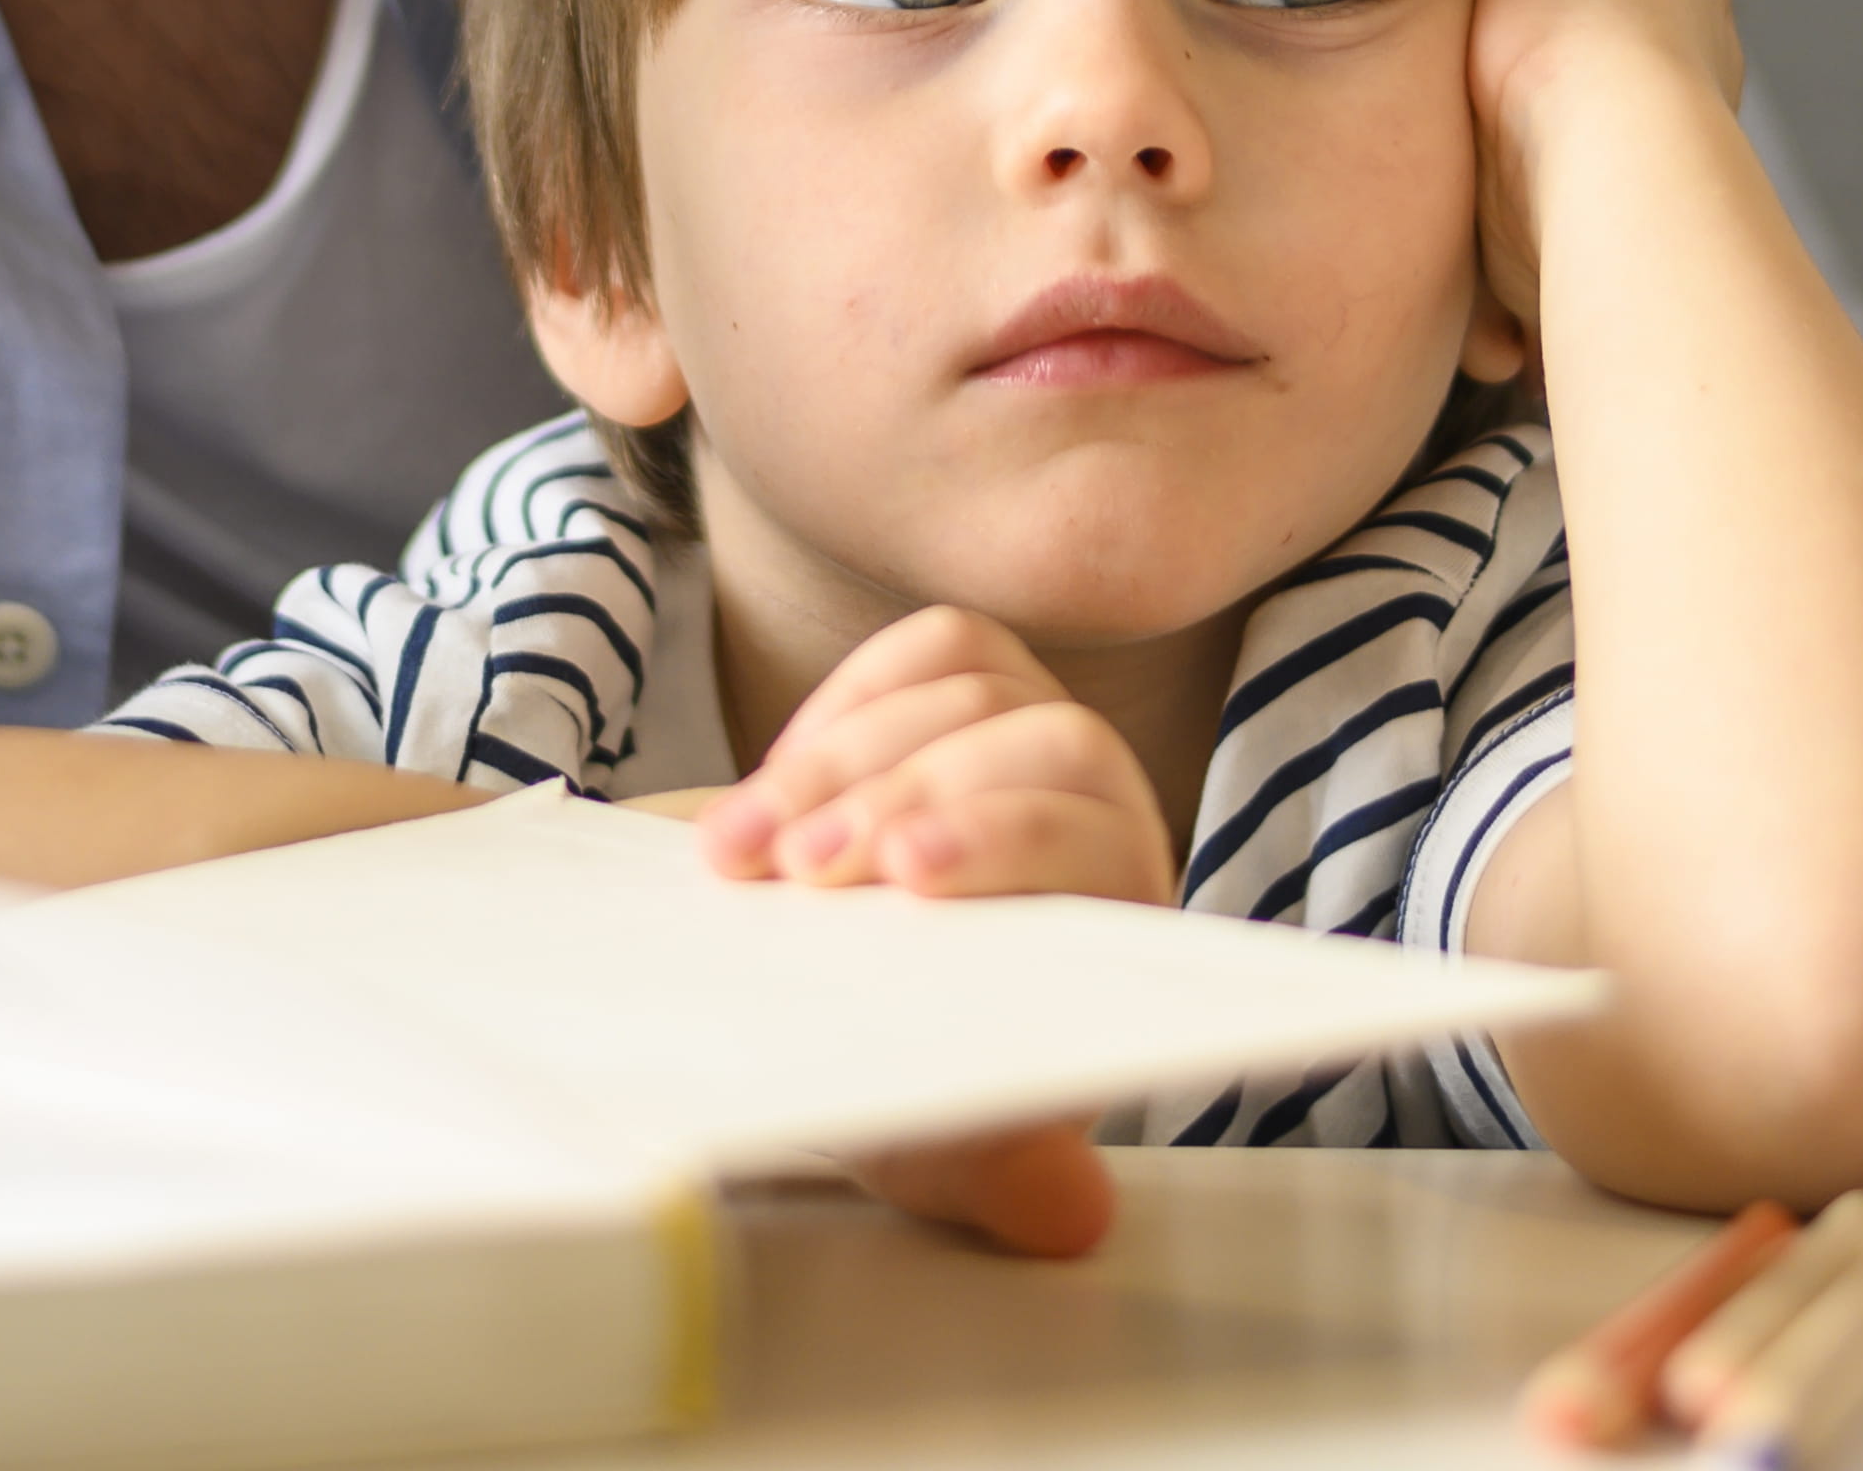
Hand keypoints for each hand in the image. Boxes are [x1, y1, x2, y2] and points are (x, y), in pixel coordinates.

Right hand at [699, 609, 1161, 1260]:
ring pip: (971, 695)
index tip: (903, 876)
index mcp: (1117, 920)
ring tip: (745, 853)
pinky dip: (851, 703)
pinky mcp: (974, 684)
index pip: (1100, 844)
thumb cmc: (896, 1072)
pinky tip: (779, 781)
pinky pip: (931, 647)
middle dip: (909, 800)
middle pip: (1041, 748)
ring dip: (846, 764)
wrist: (822, 998)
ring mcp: (1039, 737)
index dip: (1008, 844)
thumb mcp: (935, 1145)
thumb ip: (999, 1178)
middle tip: (800, 871)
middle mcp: (1103, 815)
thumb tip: (1073, 1214)